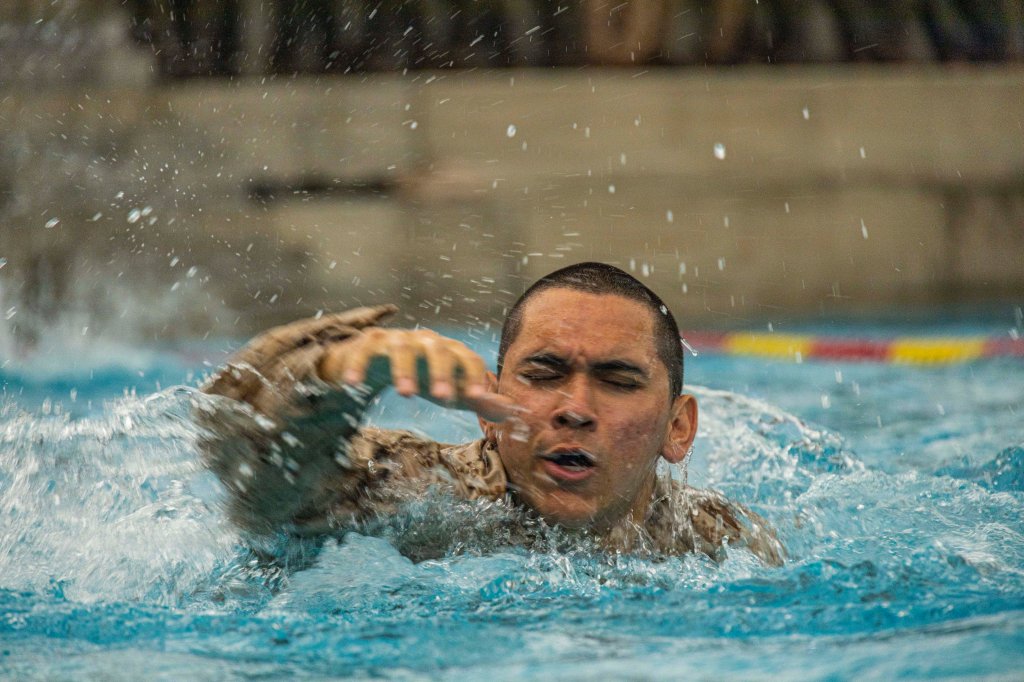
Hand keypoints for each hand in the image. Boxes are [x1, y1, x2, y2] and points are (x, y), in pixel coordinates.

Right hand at [318, 328, 519, 422]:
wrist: (377, 364)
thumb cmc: (422, 377)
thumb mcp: (451, 390)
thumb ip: (478, 400)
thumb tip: (514, 413)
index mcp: (449, 351)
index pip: (467, 358)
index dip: (474, 375)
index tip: (476, 397)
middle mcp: (424, 340)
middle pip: (438, 348)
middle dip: (442, 371)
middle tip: (441, 398)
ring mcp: (394, 339)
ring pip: (402, 347)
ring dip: (404, 369)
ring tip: (406, 394)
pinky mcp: (366, 344)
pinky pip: (362, 351)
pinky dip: (358, 366)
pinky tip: (354, 384)